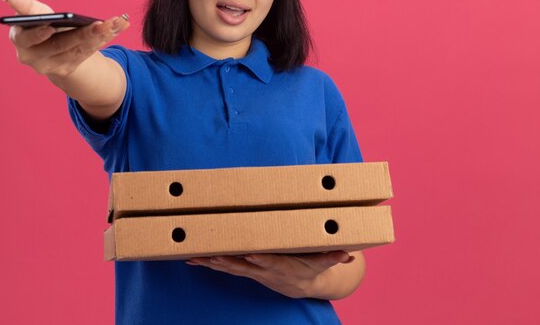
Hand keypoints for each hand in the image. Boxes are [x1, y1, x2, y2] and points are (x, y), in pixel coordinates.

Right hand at [0, 0, 129, 77]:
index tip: (42, 22)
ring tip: (113, 24)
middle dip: (81, 33)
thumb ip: (25, 4)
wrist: (51, 51)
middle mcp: (30, 55)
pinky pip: (86, 54)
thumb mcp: (36, 13)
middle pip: (59, 44)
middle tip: (99, 24)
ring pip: (77, 50)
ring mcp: (48, 66)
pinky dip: (102, 40)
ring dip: (97, 37)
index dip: (33, 27)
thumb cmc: (41, 25)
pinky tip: (116, 27)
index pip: (25, 31)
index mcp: (19, 36)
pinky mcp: (65, 70)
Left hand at [187, 251, 355, 298]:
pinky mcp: (243, 268)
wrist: (298, 285)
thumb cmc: (309, 268)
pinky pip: (223, 266)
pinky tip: (191, 259)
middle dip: (227, 261)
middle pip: (243, 266)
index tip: (251, 256)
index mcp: (280, 267)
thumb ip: (332, 257)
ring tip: (194, 256)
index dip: (261, 260)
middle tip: (212, 255)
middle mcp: (262, 270)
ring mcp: (251, 271)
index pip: (270, 263)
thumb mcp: (322, 262)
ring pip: (228, 266)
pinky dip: (207, 262)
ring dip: (211, 262)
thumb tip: (348, 254)